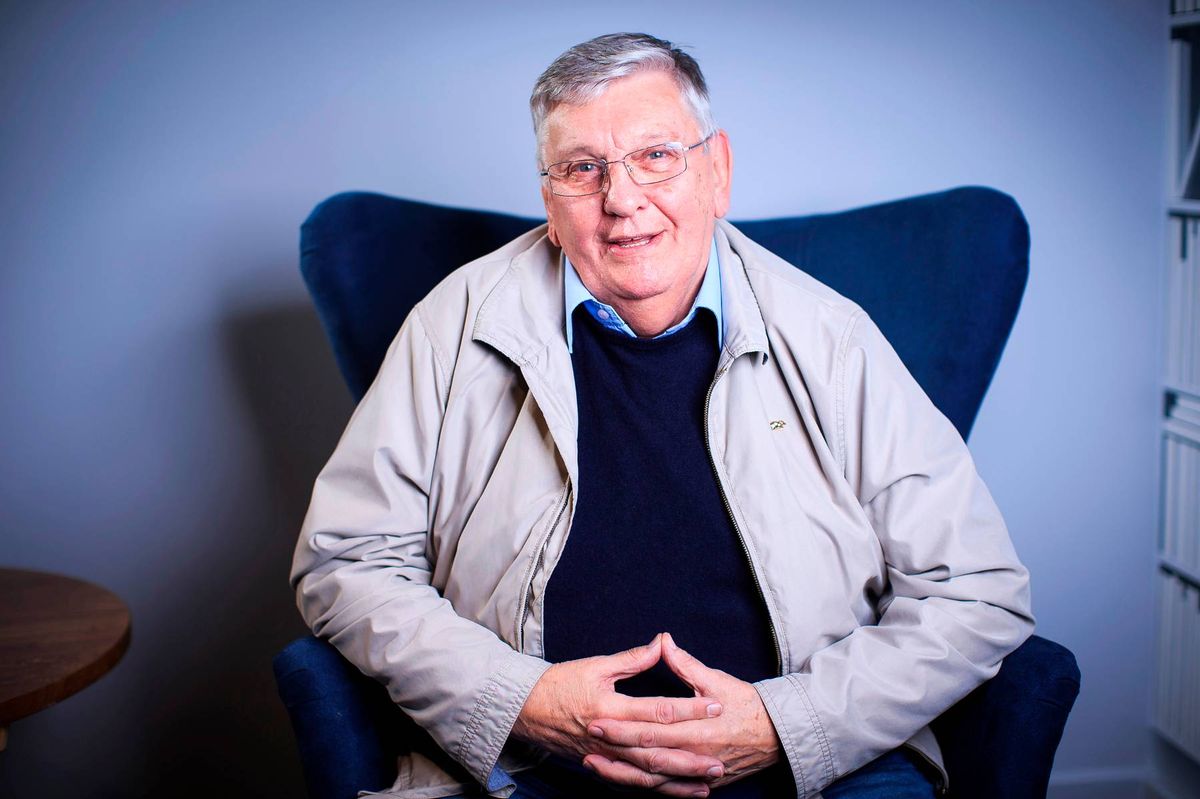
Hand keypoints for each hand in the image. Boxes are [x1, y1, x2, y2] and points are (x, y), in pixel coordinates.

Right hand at [511, 633, 728, 796]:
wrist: (524, 710)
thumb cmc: (559, 683)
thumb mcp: (595, 666)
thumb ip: (631, 659)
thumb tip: (661, 644)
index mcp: (611, 709)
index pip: (658, 710)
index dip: (689, 709)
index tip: (715, 706)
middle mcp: (610, 738)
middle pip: (657, 751)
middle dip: (691, 757)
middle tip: (721, 759)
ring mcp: (604, 756)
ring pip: (646, 775)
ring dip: (678, 780)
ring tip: (707, 782)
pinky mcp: (600, 766)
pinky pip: (631, 783)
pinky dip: (655, 790)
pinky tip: (675, 791)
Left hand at [584, 633, 782, 792]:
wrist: (777, 736)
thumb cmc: (746, 705)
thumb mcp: (716, 680)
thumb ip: (686, 664)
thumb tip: (663, 640)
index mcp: (695, 728)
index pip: (650, 728)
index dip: (621, 725)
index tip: (595, 718)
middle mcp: (693, 754)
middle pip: (645, 755)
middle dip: (614, 748)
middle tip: (587, 739)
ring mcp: (695, 773)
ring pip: (651, 779)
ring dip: (621, 773)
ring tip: (593, 765)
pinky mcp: (699, 783)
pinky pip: (665, 790)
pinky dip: (642, 787)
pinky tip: (621, 780)